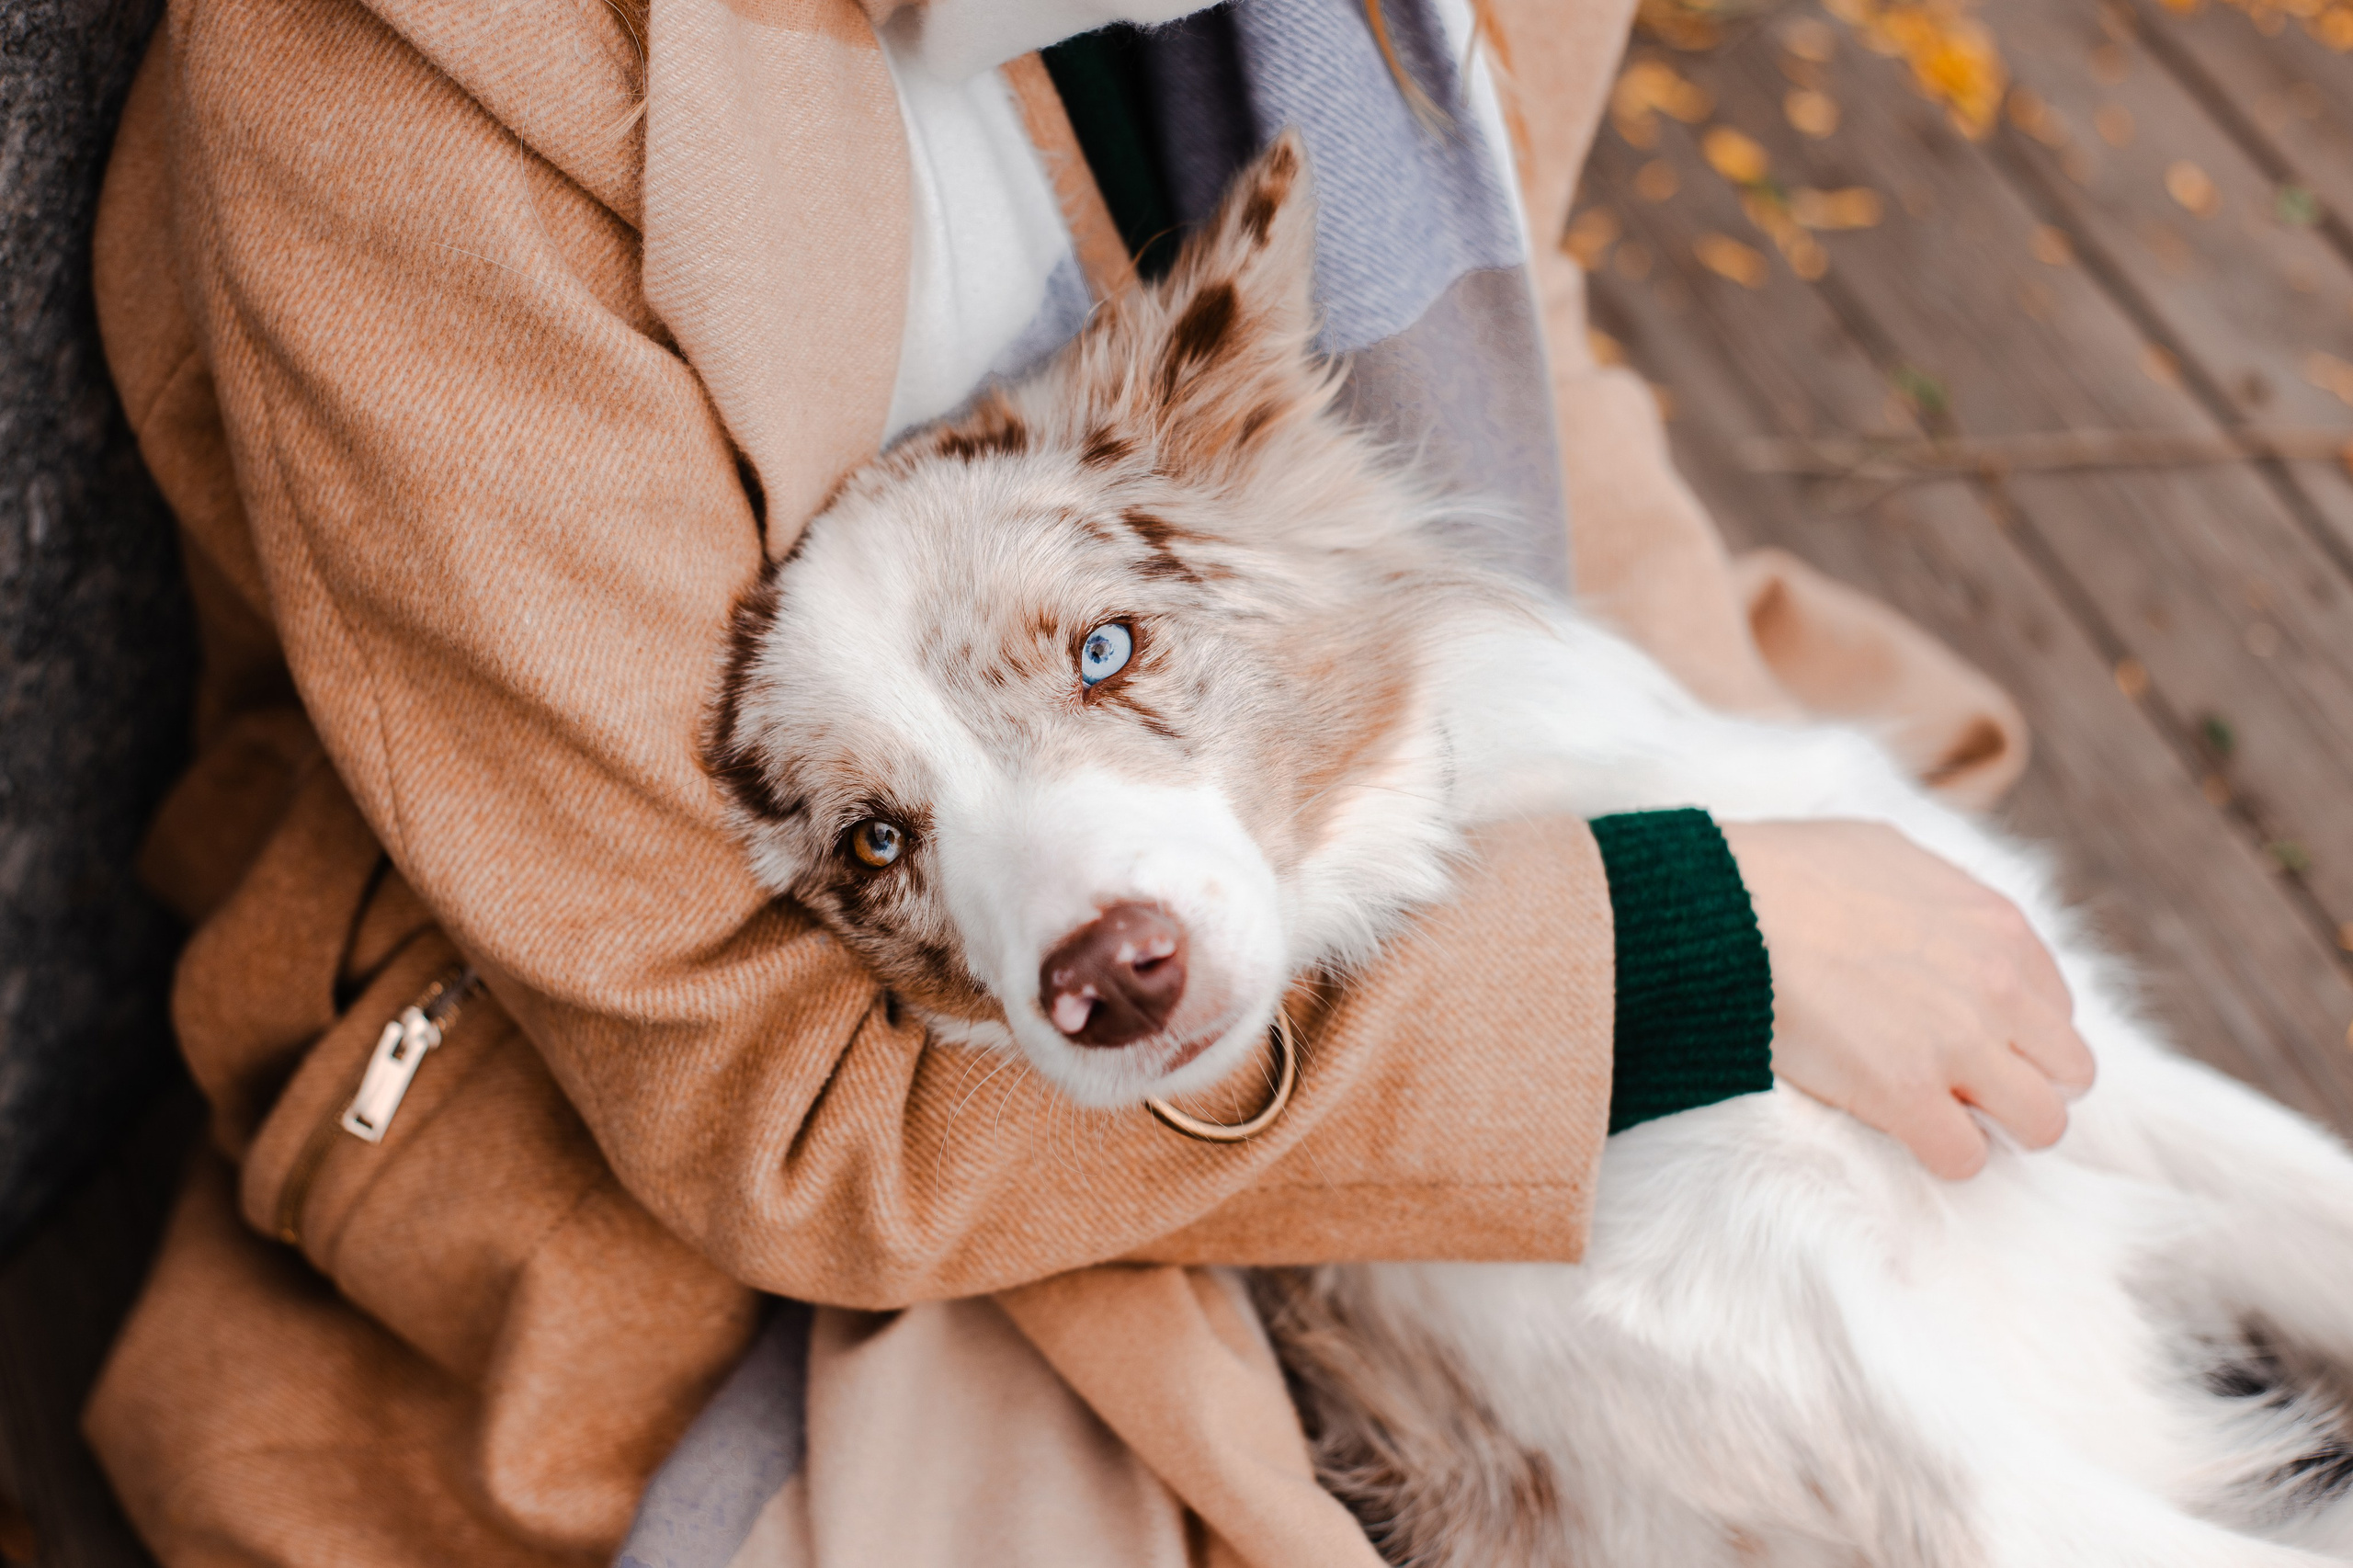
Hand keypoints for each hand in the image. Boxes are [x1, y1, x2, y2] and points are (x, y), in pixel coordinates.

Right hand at [1719, 819, 2094, 1179]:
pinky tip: (1901, 1131)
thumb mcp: (1885, 852)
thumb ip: (1935, 895)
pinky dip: (1940, 1155)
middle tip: (1962, 1085)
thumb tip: (1933, 916)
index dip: (2011, 1032)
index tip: (1964, 1039)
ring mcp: (1958, 1043)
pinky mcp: (1904, 1093)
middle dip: (2023, 1082)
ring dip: (1995, 1126)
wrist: (1720, 905)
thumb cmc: (1781, 870)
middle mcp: (1998, 986)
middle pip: (2070, 1072)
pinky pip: (1964, 1158)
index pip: (2056, 1008)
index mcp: (1998, 926)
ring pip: (2042, 1125)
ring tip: (1939, 1115)